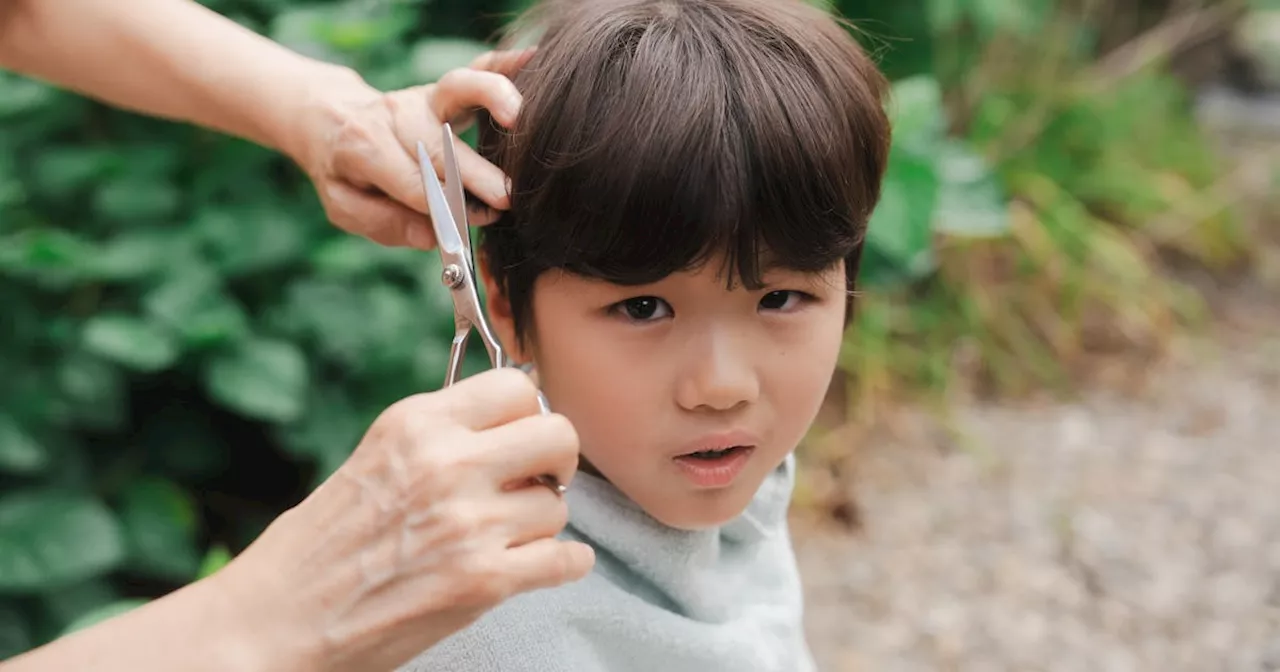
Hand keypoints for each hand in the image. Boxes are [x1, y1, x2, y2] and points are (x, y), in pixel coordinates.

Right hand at [213, 368, 591, 671]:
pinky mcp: (484, 581)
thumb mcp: (375, 457)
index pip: (516, 386)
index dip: (529, 413)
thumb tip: (509, 426)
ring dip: (540, 524)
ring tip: (503, 537)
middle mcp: (448, 464)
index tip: (523, 436)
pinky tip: (542, 565)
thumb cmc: (317, 547)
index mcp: (416, 424)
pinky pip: (566, 560)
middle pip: (557, 434)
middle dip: (556, 460)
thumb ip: (439, 437)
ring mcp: (469, 523)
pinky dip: (563, 566)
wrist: (275, 621)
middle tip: (538, 481)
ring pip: (558, 506)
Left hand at [285, 48, 534, 249]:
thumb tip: (431, 236)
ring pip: (459, 90)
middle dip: (476, 172)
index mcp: (366, 148)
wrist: (332, 118)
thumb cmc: (346, 170)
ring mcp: (422, 97)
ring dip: (492, 99)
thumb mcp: (346, 205)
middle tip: (507, 198)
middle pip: (441, 145)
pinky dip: (506, 63)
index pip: (412, 183)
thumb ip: (384, 223)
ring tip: (519, 119)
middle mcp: (396, 116)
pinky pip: (477, 67)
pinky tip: (532, 60)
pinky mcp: (444, 88)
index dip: (445, 206)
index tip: (474, 222)